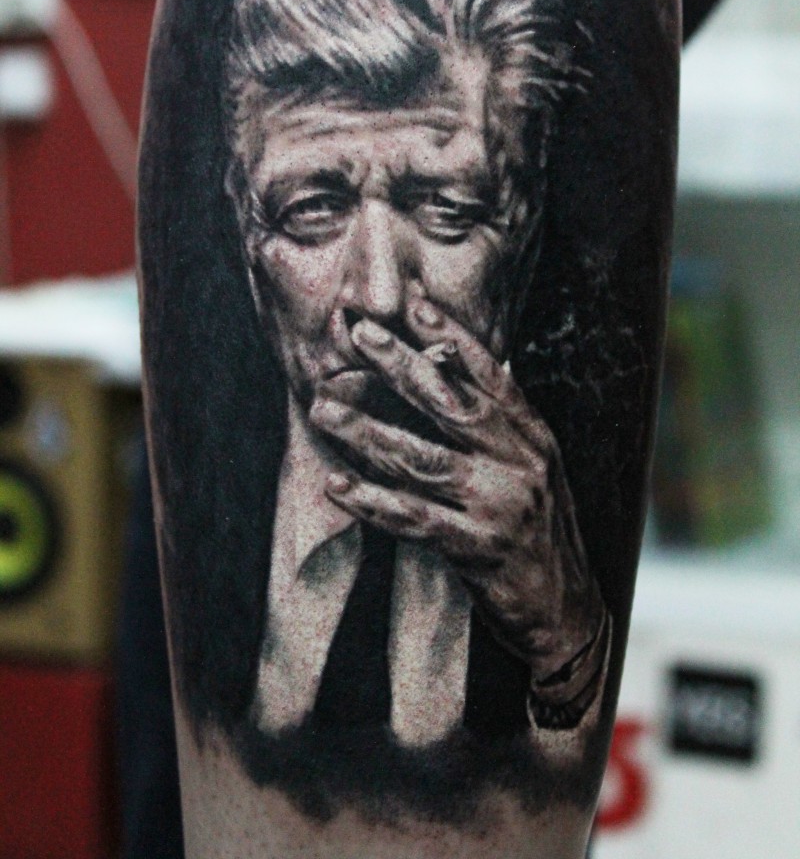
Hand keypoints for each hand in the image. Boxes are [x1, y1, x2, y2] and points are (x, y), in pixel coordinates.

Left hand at [309, 294, 605, 683]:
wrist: (567, 612)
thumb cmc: (540, 533)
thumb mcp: (536, 469)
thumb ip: (502, 424)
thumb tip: (465, 367)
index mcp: (534, 438)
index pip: (490, 375)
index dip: (451, 337)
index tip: (413, 305)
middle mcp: (521, 463)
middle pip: (451, 404)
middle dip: (401, 365)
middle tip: (360, 335)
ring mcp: (500, 505)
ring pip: (422, 458)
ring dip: (366, 432)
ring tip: (324, 409)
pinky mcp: (478, 548)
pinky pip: (413, 517)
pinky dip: (371, 500)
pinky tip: (336, 485)